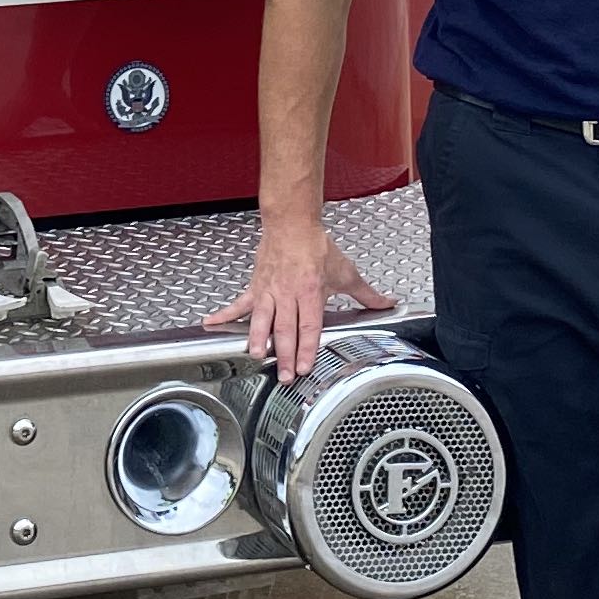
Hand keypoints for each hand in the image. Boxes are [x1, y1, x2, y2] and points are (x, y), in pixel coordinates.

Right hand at [205, 215, 395, 382]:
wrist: (292, 223)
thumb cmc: (316, 247)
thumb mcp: (345, 271)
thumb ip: (365, 293)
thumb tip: (388, 303)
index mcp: (310, 291)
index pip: (309, 325)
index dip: (307, 347)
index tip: (305, 365)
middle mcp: (287, 293)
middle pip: (286, 328)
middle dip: (285, 354)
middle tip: (284, 374)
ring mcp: (268, 291)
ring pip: (262, 319)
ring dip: (258, 338)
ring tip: (255, 355)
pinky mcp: (256, 287)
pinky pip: (239, 304)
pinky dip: (224, 314)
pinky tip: (210, 324)